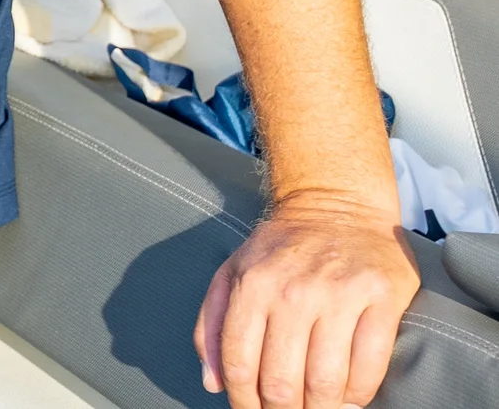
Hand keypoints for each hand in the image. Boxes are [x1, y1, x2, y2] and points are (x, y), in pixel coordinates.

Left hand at [196, 198, 416, 406]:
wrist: (336, 204)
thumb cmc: (280, 248)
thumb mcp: (231, 272)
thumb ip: (212, 325)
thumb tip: (212, 383)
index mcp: (252, 286)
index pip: (240, 364)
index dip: (244, 401)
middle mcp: (294, 292)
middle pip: (282, 381)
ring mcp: (340, 296)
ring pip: (326, 381)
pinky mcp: (382, 299)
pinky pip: (369, 366)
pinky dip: (358, 395)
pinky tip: (349, 399)